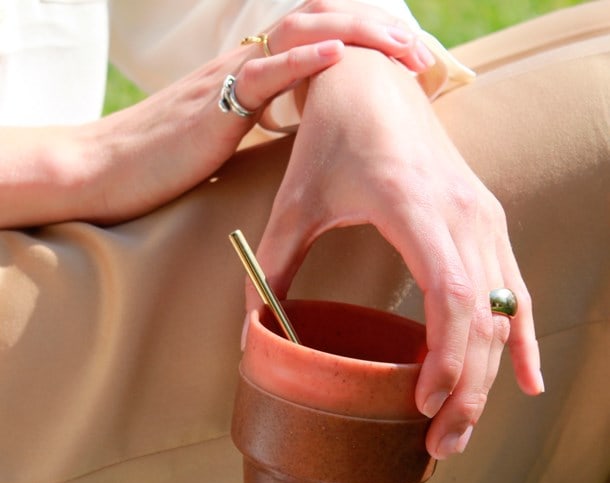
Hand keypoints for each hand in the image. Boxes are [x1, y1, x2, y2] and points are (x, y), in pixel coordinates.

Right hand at [1, 0, 431, 227]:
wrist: (108, 169)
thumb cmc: (165, 160)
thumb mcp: (225, 136)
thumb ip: (260, 126)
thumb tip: (299, 135)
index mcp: (250, 76)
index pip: (315, 41)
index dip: (362, 42)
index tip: (403, 59)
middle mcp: (244, 66)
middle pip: (318, 25)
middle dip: (375, 29)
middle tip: (420, 48)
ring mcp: (229, 79)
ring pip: (299, 34)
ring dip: (356, 34)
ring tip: (402, 44)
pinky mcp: (214, 103)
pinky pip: (263, 72)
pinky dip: (304, 60)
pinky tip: (340, 55)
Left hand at [248, 48, 543, 459]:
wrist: (374, 84)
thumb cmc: (333, 140)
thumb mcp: (293, 203)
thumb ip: (268, 268)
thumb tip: (250, 335)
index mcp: (415, 207)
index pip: (452, 295)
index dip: (447, 358)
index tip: (425, 405)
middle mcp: (463, 215)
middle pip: (484, 319)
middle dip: (468, 390)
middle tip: (440, 446)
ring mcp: (484, 218)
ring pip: (503, 313)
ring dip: (489, 376)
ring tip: (460, 428)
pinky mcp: (487, 222)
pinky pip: (516, 290)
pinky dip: (522, 339)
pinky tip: (527, 380)